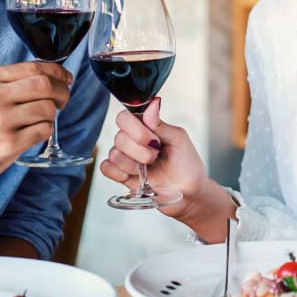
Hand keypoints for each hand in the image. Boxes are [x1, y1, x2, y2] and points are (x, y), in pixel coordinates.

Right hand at [0, 61, 71, 189]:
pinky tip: (36, 133)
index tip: (65, 78)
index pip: (32, 67)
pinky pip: (43, 131)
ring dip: (53, 114)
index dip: (56, 72)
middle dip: (62, 91)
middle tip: (63, 100)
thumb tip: (45, 78)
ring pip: (47, 108)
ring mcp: (0, 121)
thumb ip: (4, 84)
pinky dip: (45, 131)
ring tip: (45, 119)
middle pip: (44, 85)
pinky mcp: (8, 145)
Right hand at [99, 98, 207, 215]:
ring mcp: (126, 157)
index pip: (124, 118)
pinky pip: (106, 168)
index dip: (135, 129)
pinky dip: (119, 173)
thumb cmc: (187, 164)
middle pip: (119, 138)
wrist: (189, 192)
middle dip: (140, 151)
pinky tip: (135, 176)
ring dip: (134, 165)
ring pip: (114, 155)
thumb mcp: (179, 140)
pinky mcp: (121, 174)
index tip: (153, 140)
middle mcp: (132, 140)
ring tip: (149, 168)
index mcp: (145, 127)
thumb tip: (152, 104)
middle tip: (156, 157)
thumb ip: (161, 124)